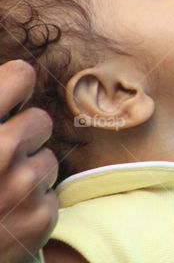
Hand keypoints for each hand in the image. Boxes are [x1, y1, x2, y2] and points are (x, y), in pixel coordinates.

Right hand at [0, 60, 58, 262]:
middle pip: (40, 120)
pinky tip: (4, 217)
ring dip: (27, 172)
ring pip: (47, 159)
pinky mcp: (40, 217)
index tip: (10, 101)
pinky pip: (50, 194)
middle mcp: (0, 151)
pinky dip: (31, 204)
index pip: (20, 76)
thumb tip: (16, 75)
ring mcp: (23, 186)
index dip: (15, 86)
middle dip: (22, 137)